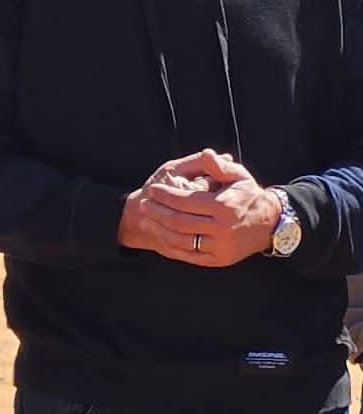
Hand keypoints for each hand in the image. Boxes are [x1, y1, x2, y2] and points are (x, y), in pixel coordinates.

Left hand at [119, 149, 278, 266]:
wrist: (270, 226)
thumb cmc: (249, 196)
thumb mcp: (239, 176)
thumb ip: (219, 165)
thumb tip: (206, 153)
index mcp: (224, 207)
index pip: (186, 202)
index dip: (165, 195)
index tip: (152, 189)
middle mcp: (223, 229)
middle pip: (180, 221)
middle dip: (157, 212)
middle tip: (144, 204)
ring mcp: (221, 247)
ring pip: (181, 240)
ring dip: (159, 230)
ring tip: (146, 220)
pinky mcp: (219, 260)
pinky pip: (189, 255)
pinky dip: (172, 245)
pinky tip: (160, 235)